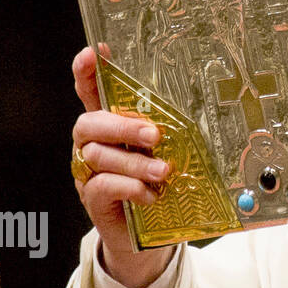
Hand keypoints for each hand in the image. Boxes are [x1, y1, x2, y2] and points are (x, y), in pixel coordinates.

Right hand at [71, 45, 175, 287]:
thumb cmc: (156, 183)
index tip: (95, 52)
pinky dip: (130, 187)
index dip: (89, 73)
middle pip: (88, 123)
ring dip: (135, 162)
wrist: (144, 236)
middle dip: (121, 126)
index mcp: (109, 127)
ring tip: (163, 171)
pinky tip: (151, 194)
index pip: (90, 93)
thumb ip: (166, 131)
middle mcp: (91, 145)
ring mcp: (88, 173)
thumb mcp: (164, 152)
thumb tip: (200, 107)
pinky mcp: (93, 200)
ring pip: (99, 156)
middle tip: (154, 135)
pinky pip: (103, 186)